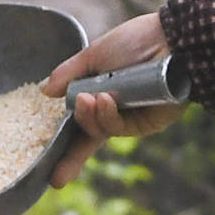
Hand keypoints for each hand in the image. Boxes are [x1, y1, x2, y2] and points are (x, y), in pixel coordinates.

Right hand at [43, 12, 180, 186]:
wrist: (170, 39)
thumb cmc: (136, 42)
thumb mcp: (94, 54)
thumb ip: (69, 74)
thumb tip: (45, 92)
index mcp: (100, 95)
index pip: (79, 125)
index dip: (65, 150)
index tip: (51, 175)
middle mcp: (114, 111)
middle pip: (88, 137)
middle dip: (71, 158)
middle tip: (60, 161)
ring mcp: (131, 120)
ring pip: (100, 131)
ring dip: (89, 117)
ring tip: (89, 97)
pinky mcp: (147, 125)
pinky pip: (119, 128)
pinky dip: (107, 115)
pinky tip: (105, 99)